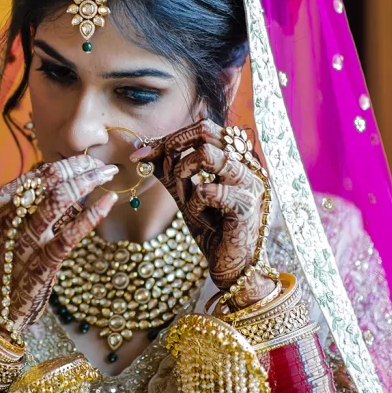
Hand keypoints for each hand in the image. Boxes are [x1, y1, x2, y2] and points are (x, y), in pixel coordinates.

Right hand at [0, 156, 119, 336]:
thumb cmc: (6, 263)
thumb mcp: (8, 228)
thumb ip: (31, 206)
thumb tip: (67, 182)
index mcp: (0, 203)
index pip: (38, 174)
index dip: (68, 163)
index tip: (89, 160)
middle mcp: (9, 216)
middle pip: (50, 179)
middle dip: (81, 167)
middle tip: (104, 165)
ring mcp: (25, 240)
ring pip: (60, 198)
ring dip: (88, 181)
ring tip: (108, 175)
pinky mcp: (42, 262)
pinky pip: (71, 233)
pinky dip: (93, 214)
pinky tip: (109, 202)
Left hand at [132, 119, 274, 308]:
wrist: (232, 265)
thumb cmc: (213, 229)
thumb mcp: (186, 194)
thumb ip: (168, 171)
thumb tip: (141, 150)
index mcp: (237, 158)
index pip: (203, 127)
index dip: (170, 136)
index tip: (141, 152)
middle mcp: (248, 164)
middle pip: (205, 129)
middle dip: (173, 146)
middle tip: (162, 169)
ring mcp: (250, 182)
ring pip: (206, 154)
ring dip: (183, 174)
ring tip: (184, 196)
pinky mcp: (246, 204)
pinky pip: (205, 190)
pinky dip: (192, 205)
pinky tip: (199, 218)